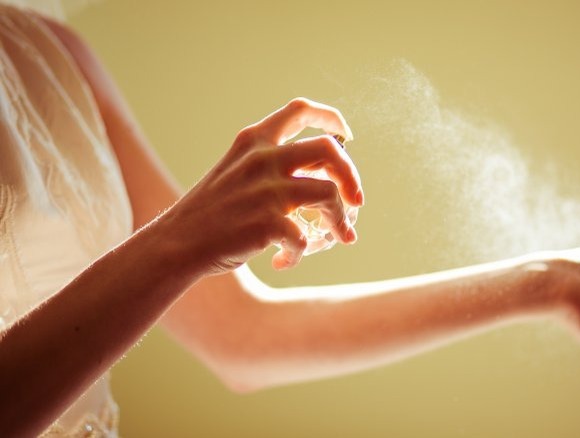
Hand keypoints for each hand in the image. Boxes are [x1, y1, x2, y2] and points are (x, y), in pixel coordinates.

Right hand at [155, 98, 363, 273]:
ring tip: (336, 240)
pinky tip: (283, 262)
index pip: (300, 111)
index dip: (330, 118)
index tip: (345, 135)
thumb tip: (329, 180)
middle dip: (352, 176)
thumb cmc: (211, 213)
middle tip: (357, 201)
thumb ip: (274, 167)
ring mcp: (265, 191)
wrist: (176, 245)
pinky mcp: (267, 224)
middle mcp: (262, 160)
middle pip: (329, 151)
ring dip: (340, 221)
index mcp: (254, 141)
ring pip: (330, 194)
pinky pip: (305, 239)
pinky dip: (300, 254)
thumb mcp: (236, 172)